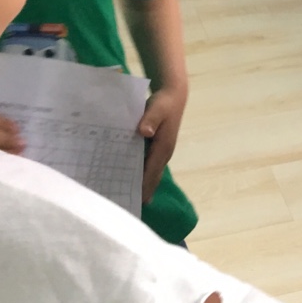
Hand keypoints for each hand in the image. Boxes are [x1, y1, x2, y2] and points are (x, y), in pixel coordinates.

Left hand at [139, 87, 186, 203]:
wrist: (174, 96)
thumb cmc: (164, 103)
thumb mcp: (157, 108)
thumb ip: (150, 119)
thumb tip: (144, 132)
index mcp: (163, 148)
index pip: (152, 172)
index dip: (144, 187)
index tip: (135, 201)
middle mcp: (164, 154)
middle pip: (153, 178)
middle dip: (143, 192)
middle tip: (128, 206)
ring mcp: (162, 153)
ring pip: (151, 174)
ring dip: (142, 186)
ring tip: (127, 198)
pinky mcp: (158, 149)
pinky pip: (149, 167)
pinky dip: (141, 176)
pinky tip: (129, 180)